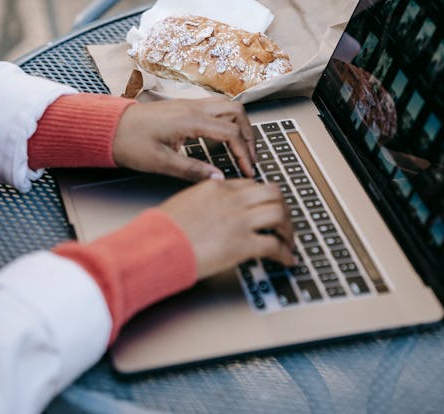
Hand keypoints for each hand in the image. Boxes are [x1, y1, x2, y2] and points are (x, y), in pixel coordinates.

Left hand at [113, 98, 255, 180]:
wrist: (109, 127)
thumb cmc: (130, 142)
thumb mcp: (160, 162)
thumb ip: (192, 170)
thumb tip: (218, 179)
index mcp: (190, 120)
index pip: (231, 133)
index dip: (245, 153)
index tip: (249, 170)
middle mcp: (193, 107)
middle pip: (237, 111)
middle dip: (250, 134)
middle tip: (251, 158)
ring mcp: (190, 104)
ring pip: (228, 106)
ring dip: (241, 125)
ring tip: (242, 148)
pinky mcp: (185, 106)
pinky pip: (216, 108)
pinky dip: (228, 121)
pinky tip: (224, 139)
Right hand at [159, 179, 295, 278]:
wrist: (156, 245)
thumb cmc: (162, 229)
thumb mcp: (184, 203)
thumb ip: (203, 202)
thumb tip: (211, 212)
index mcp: (216, 187)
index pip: (250, 184)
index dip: (263, 197)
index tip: (266, 207)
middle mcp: (232, 200)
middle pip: (272, 192)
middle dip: (283, 207)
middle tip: (284, 221)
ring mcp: (239, 220)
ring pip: (279, 214)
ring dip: (288, 228)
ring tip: (288, 240)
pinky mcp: (242, 244)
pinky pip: (274, 245)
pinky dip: (285, 253)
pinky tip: (286, 260)